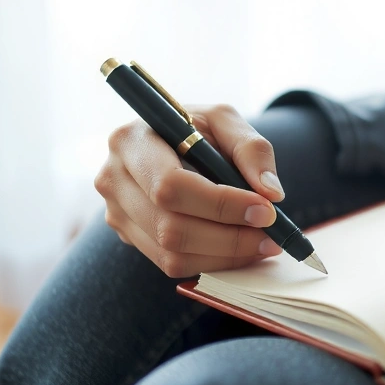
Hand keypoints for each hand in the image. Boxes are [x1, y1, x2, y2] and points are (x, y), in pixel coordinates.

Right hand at [95, 104, 285, 277]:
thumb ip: (252, 149)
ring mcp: (116, 213)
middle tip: (271, 234)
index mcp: (131, 141)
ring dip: (226, 256)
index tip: (265, 210)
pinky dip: (213, 262)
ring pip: (171, 254)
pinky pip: (172, 264)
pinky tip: (240, 249)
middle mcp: (113, 179)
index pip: (170, 186)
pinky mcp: (130, 237)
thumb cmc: (197, 128)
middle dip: (229, 237)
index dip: (220, 204)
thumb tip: (270, 193)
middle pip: (170, 227)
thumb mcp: (225, 120)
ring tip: (263, 242)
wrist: (173, 142)